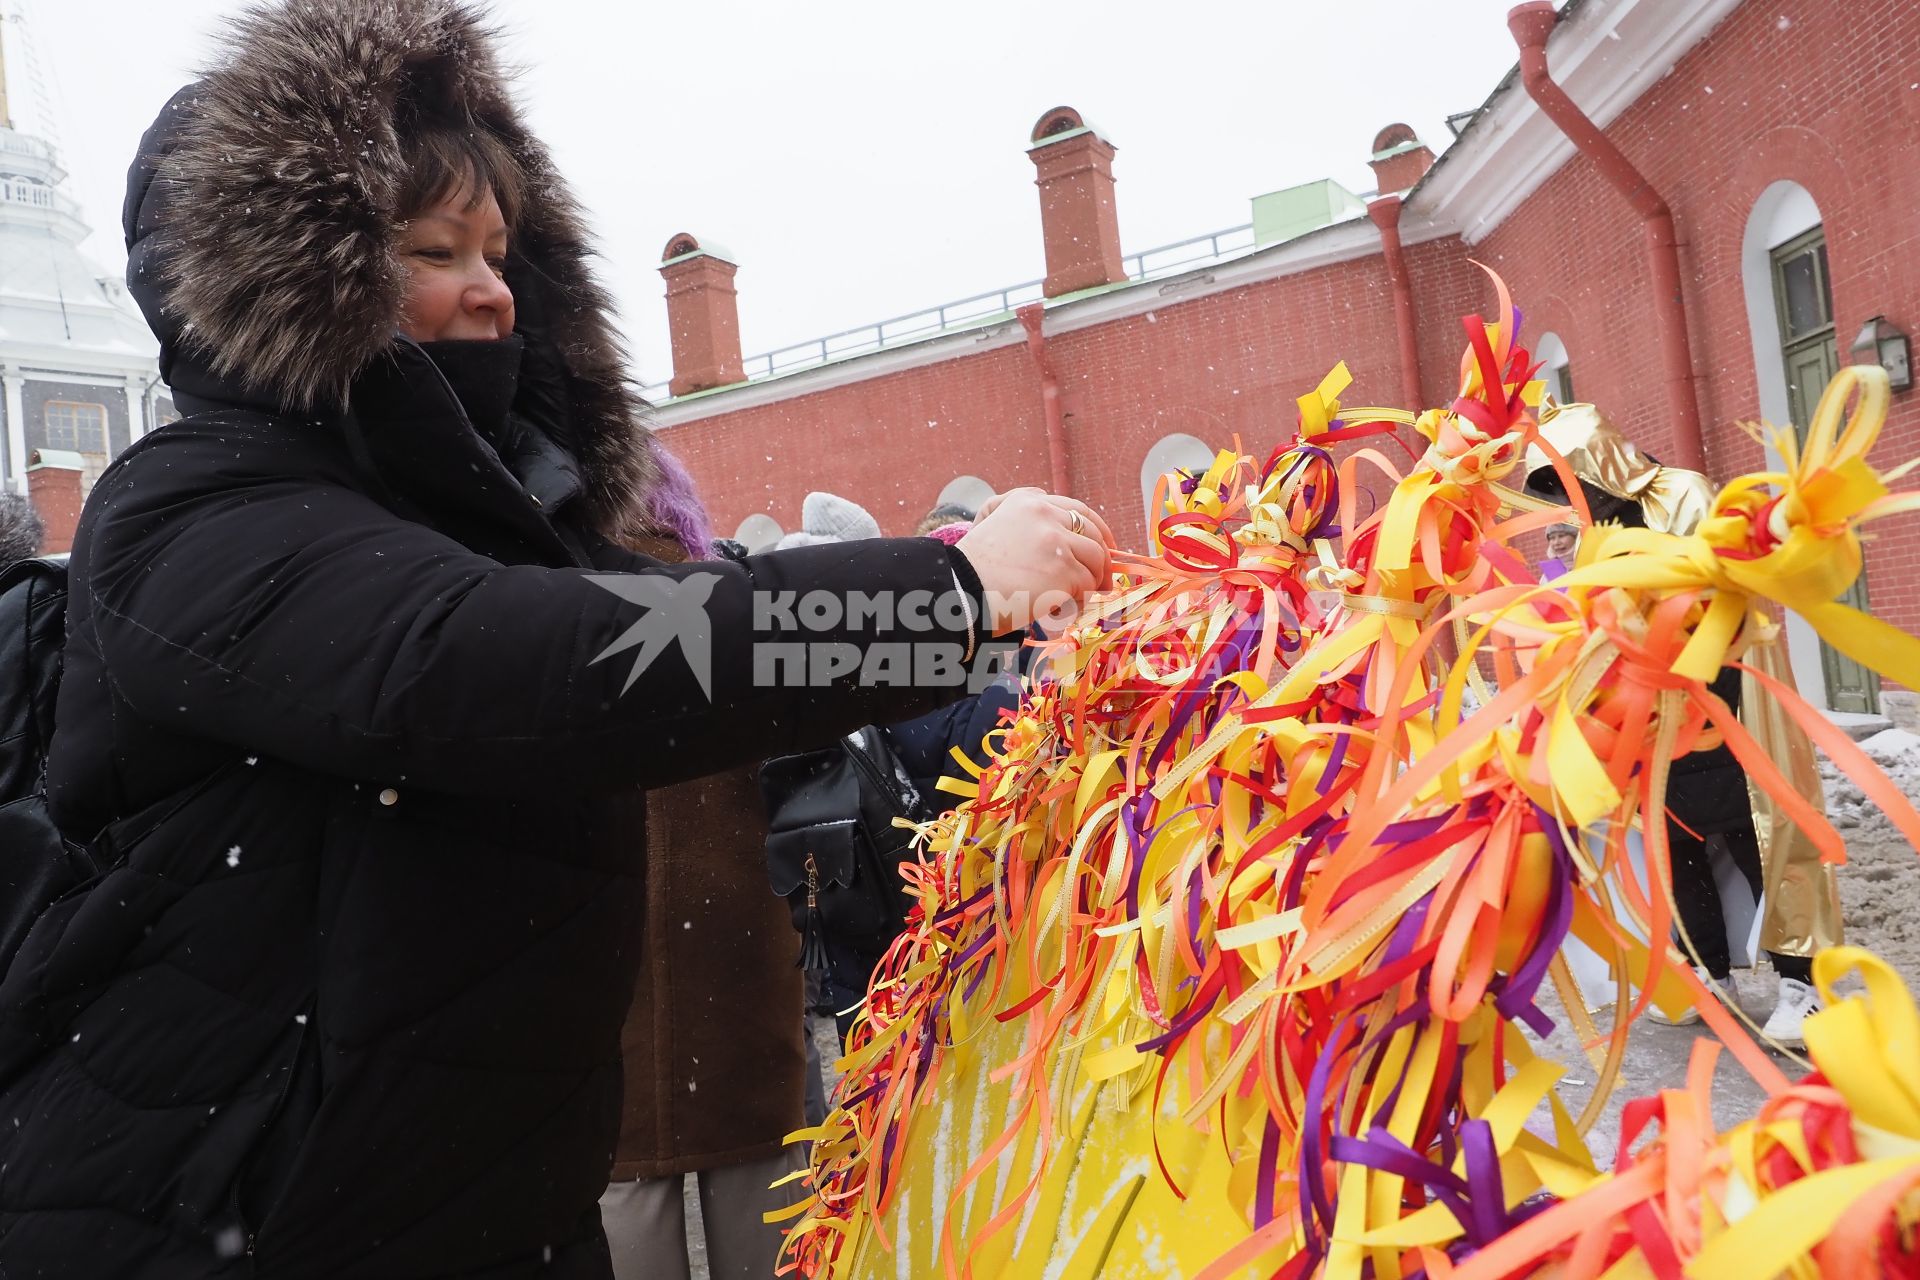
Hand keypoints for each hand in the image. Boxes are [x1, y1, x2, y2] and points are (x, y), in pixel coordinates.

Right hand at [956, 488, 1114, 632]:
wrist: (962, 591)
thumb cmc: (971, 568)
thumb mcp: (988, 522)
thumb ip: (1017, 510)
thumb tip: (1047, 503)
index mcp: (1028, 502)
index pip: (1077, 509)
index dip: (1097, 529)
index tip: (1105, 546)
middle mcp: (1045, 514)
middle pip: (1093, 533)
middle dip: (1103, 559)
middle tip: (1103, 581)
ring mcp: (1057, 541)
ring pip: (1096, 560)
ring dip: (1092, 582)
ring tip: (1076, 599)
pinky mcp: (1064, 569)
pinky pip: (1088, 586)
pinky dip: (1079, 601)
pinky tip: (1060, 610)